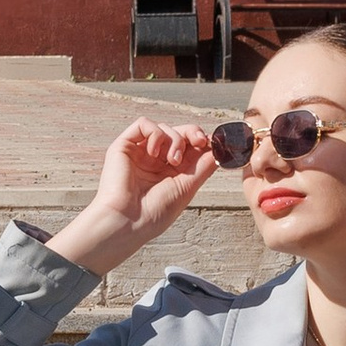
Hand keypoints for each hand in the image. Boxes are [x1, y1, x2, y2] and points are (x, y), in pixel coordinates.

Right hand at [47, 117, 214, 279]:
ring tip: (172, 161)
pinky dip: (154, 133)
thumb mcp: (188, 187)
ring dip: (174, 140)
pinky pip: (143, 124)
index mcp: (170, 172)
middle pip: (178, 133)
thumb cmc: (155, 212)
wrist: (128, 221)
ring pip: (164, 128)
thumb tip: (220, 149)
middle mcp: (155, 160)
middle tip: (200, 141)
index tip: (212, 144)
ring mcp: (140, 152)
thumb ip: (204, 166)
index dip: (201, 141)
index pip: (189, 147)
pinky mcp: (124, 146)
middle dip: (192, 133)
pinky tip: (154, 152)